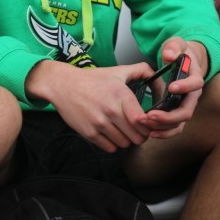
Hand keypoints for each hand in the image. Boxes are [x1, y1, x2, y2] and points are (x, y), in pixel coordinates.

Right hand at [25, 60, 155, 152]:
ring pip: (125, 144)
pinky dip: (112, 143)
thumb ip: (140, 70)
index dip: (148, 124)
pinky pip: (110, 148)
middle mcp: (111, 110)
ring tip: (120, 128)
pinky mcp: (90, 134)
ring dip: (126, 139)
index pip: (143, 121)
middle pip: (137, 137)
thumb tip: (156, 74)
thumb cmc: (91, 79)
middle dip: (139, 134)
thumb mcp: (116, 71)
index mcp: (120, 94)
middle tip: (135, 127)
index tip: (145, 121)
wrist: (63, 85)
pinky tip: (109, 131)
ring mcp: (99, 123)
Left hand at [139, 37, 205, 138]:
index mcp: (194, 77)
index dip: (184, 87)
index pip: (195, 84)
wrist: (182, 59)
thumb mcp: (176, 44)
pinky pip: (174, 127)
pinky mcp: (177, 113)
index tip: (171, 87)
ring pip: (179, 123)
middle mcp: (192, 95)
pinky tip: (151, 132)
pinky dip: (163, 132)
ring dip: (163, 126)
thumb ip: (173, 47)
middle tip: (150, 115)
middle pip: (186, 111)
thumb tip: (168, 55)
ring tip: (146, 125)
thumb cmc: (179, 52)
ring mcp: (185, 105)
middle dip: (168, 116)